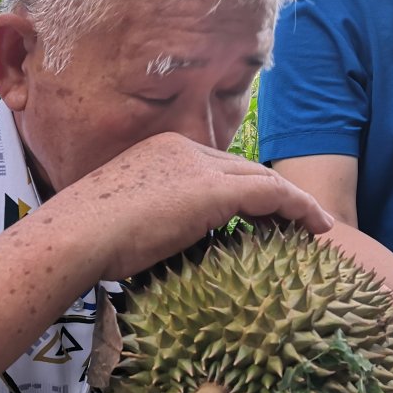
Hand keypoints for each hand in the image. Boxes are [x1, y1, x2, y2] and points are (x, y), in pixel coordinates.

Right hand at [44, 133, 333, 280]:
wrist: (75, 235)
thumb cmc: (85, 239)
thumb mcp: (120, 219)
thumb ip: (147, 219)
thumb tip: (157, 244)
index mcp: (159, 152)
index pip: (213, 166)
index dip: (241, 189)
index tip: (256, 214)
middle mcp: (182, 149)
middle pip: (242, 168)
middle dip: (271, 192)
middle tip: (294, 220)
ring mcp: (199, 166)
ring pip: (262, 177)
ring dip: (291, 201)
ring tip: (313, 224)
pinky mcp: (214, 190)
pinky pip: (273, 193)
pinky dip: (299, 207)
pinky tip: (317, 227)